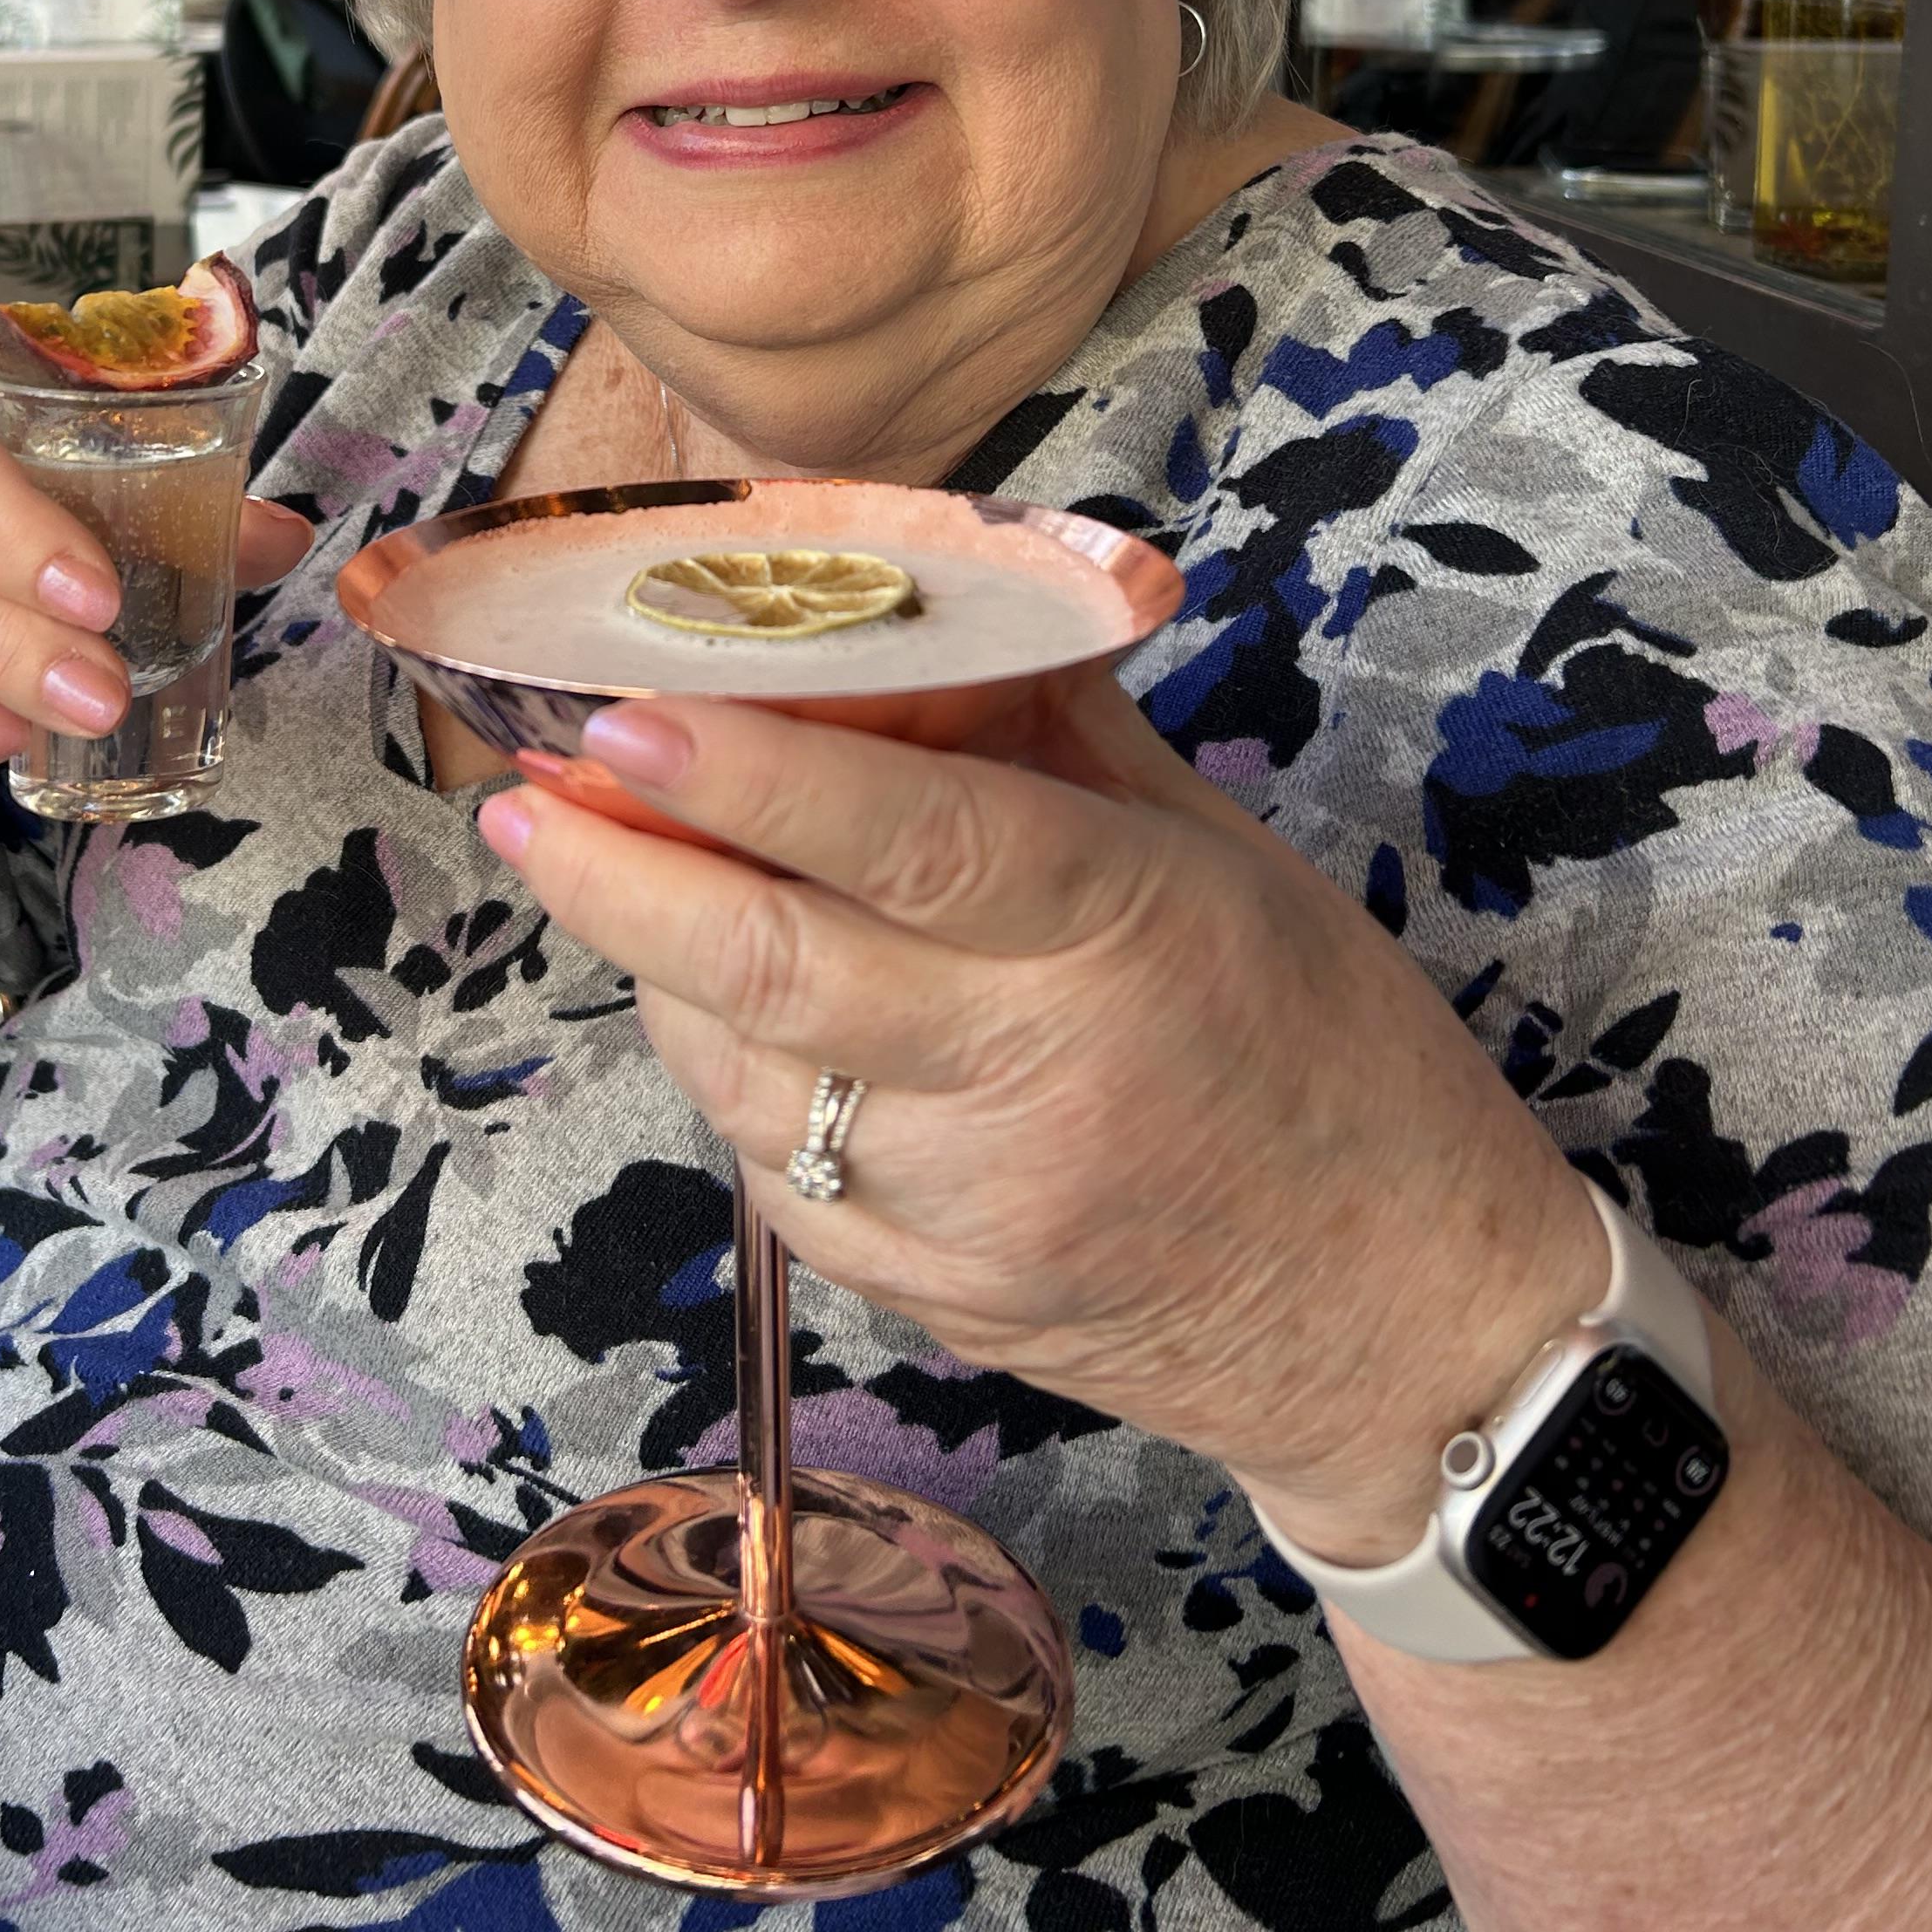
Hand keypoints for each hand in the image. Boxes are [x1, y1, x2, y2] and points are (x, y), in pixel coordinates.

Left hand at [484, 669, 1602, 1562]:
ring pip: (749, 1076)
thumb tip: (924, 608)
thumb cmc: (1329, 1049)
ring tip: (603, 870)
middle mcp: (1034, 1074)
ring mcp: (974, 1209)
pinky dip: (734, 1083)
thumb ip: (1061, 733)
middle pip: (774, 968)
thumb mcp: (1223, 857)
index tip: (616, 709)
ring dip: (655, 968)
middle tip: (521, 793)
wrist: (1410, 1323)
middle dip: (617, 872)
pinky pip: (783, 1182)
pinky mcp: (938, 1304)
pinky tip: (722, 1012)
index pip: (907, 842)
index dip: (748, 774)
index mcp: (1123, 930)